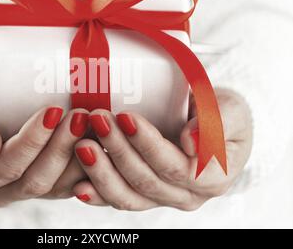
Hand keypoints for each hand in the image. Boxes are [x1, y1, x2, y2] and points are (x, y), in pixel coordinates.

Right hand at [0, 73, 87, 206]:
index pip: (5, 167)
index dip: (30, 142)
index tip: (51, 111)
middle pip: (36, 180)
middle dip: (61, 148)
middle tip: (80, 115)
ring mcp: (22, 188)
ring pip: (58, 185)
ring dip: (78, 156)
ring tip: (92, 124)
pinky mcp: (43, 180)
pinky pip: (68, 181)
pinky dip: (85, 163)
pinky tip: (98, 139)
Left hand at [72, 88, 252, 210]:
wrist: (210, 124)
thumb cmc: (222, 115)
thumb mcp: (231, 110)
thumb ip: (217, 123)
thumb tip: (190, 142)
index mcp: (213, 178)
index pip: (176, 167)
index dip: (148, 145)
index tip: (126, 117)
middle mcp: (187, 195)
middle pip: (146, 180)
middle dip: (118, 149)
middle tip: (98, 119)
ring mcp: (163, 197)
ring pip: (128, 196)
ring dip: (102, 171)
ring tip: (83, 146)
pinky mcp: (144, 195)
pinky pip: (118, 199)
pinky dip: (97, 194)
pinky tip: (79, 184)